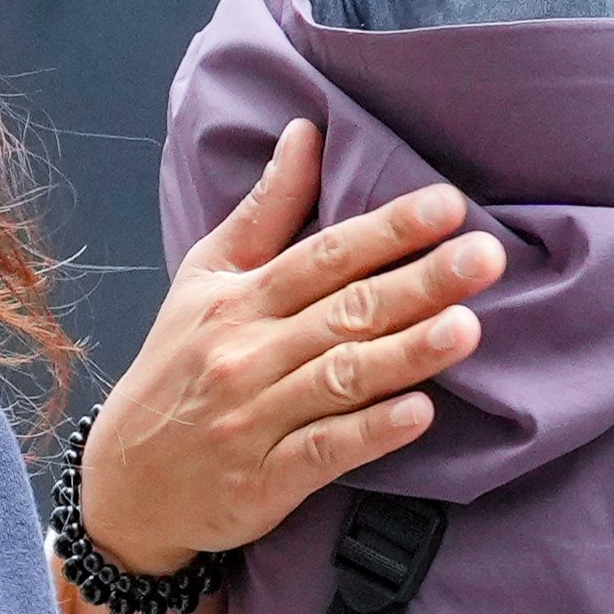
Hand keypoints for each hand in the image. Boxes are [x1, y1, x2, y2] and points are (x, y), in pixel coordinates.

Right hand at [61, 120, 501, 613]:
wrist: (128, 483)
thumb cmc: (179, 367)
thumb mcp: (207, 280)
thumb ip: (265, 210)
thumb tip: (305, 130)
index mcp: (239, 300)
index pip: (323, 256)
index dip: (387, 229)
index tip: (449, 204)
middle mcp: (247, 353)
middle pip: (344, 311)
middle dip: (418, 282)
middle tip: (486, 258)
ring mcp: (256, 418)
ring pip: (341, 378)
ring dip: (406, 352)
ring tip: (467, 328)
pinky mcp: (266, 480)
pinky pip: (326, 451)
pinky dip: (372, 432)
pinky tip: (420, 413)